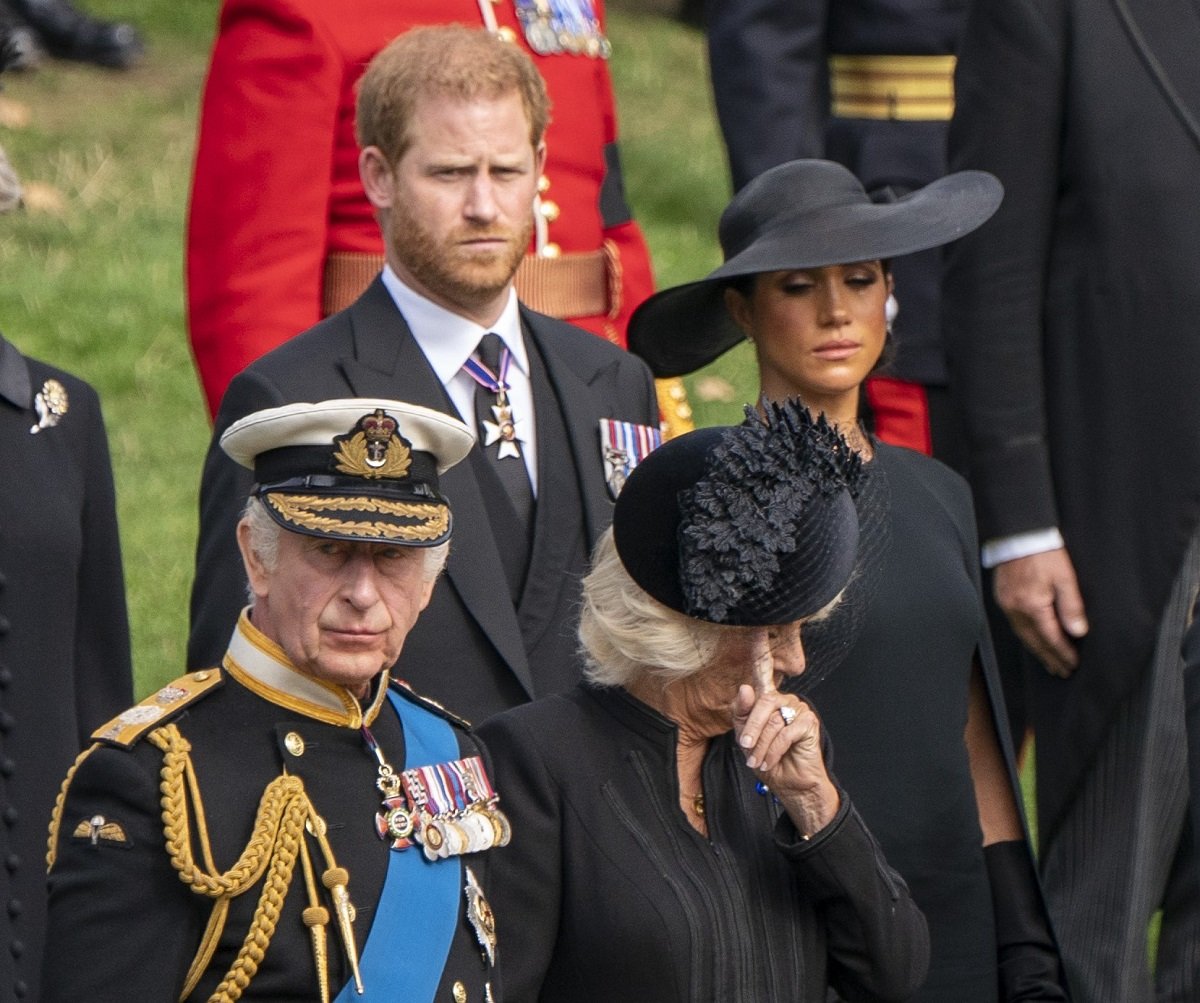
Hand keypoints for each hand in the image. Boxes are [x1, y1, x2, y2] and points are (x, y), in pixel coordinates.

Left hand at [731, 632, 838, 834]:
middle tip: (745, 747)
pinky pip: (785, 732)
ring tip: (757, 761)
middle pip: (762, 702)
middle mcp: (785, 698)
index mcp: (768, 699)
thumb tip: (746, 688)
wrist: (790, 785)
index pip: (764, 671)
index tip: (756, 630)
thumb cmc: (768, 760)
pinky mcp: (809, 722)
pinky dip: (773, 750)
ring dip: (761, 745)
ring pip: (772, 721)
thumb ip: (742, 715)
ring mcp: (799, 708)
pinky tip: (770, 762)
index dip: (760, 650)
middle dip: (750, 727)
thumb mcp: (747, 738)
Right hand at [993, 548, 1087, 677]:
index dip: (1063, 653)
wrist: (1020, 534)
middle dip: (1049, 657)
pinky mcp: (1003, 597)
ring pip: (1022, 635)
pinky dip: (1026, 636)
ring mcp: (1006, 604)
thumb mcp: (1065, 577)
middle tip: (1061, 671)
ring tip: (1048, 661)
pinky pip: (1014, 625)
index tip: (1072, 664)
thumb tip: (1078, 631)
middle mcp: (1016, 608)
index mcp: (1032, 605)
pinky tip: (1032, 639)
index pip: (1050, 637)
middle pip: (1034, 641)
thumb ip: (1071, 606)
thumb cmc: (1043, 552)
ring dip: (1037, 650)